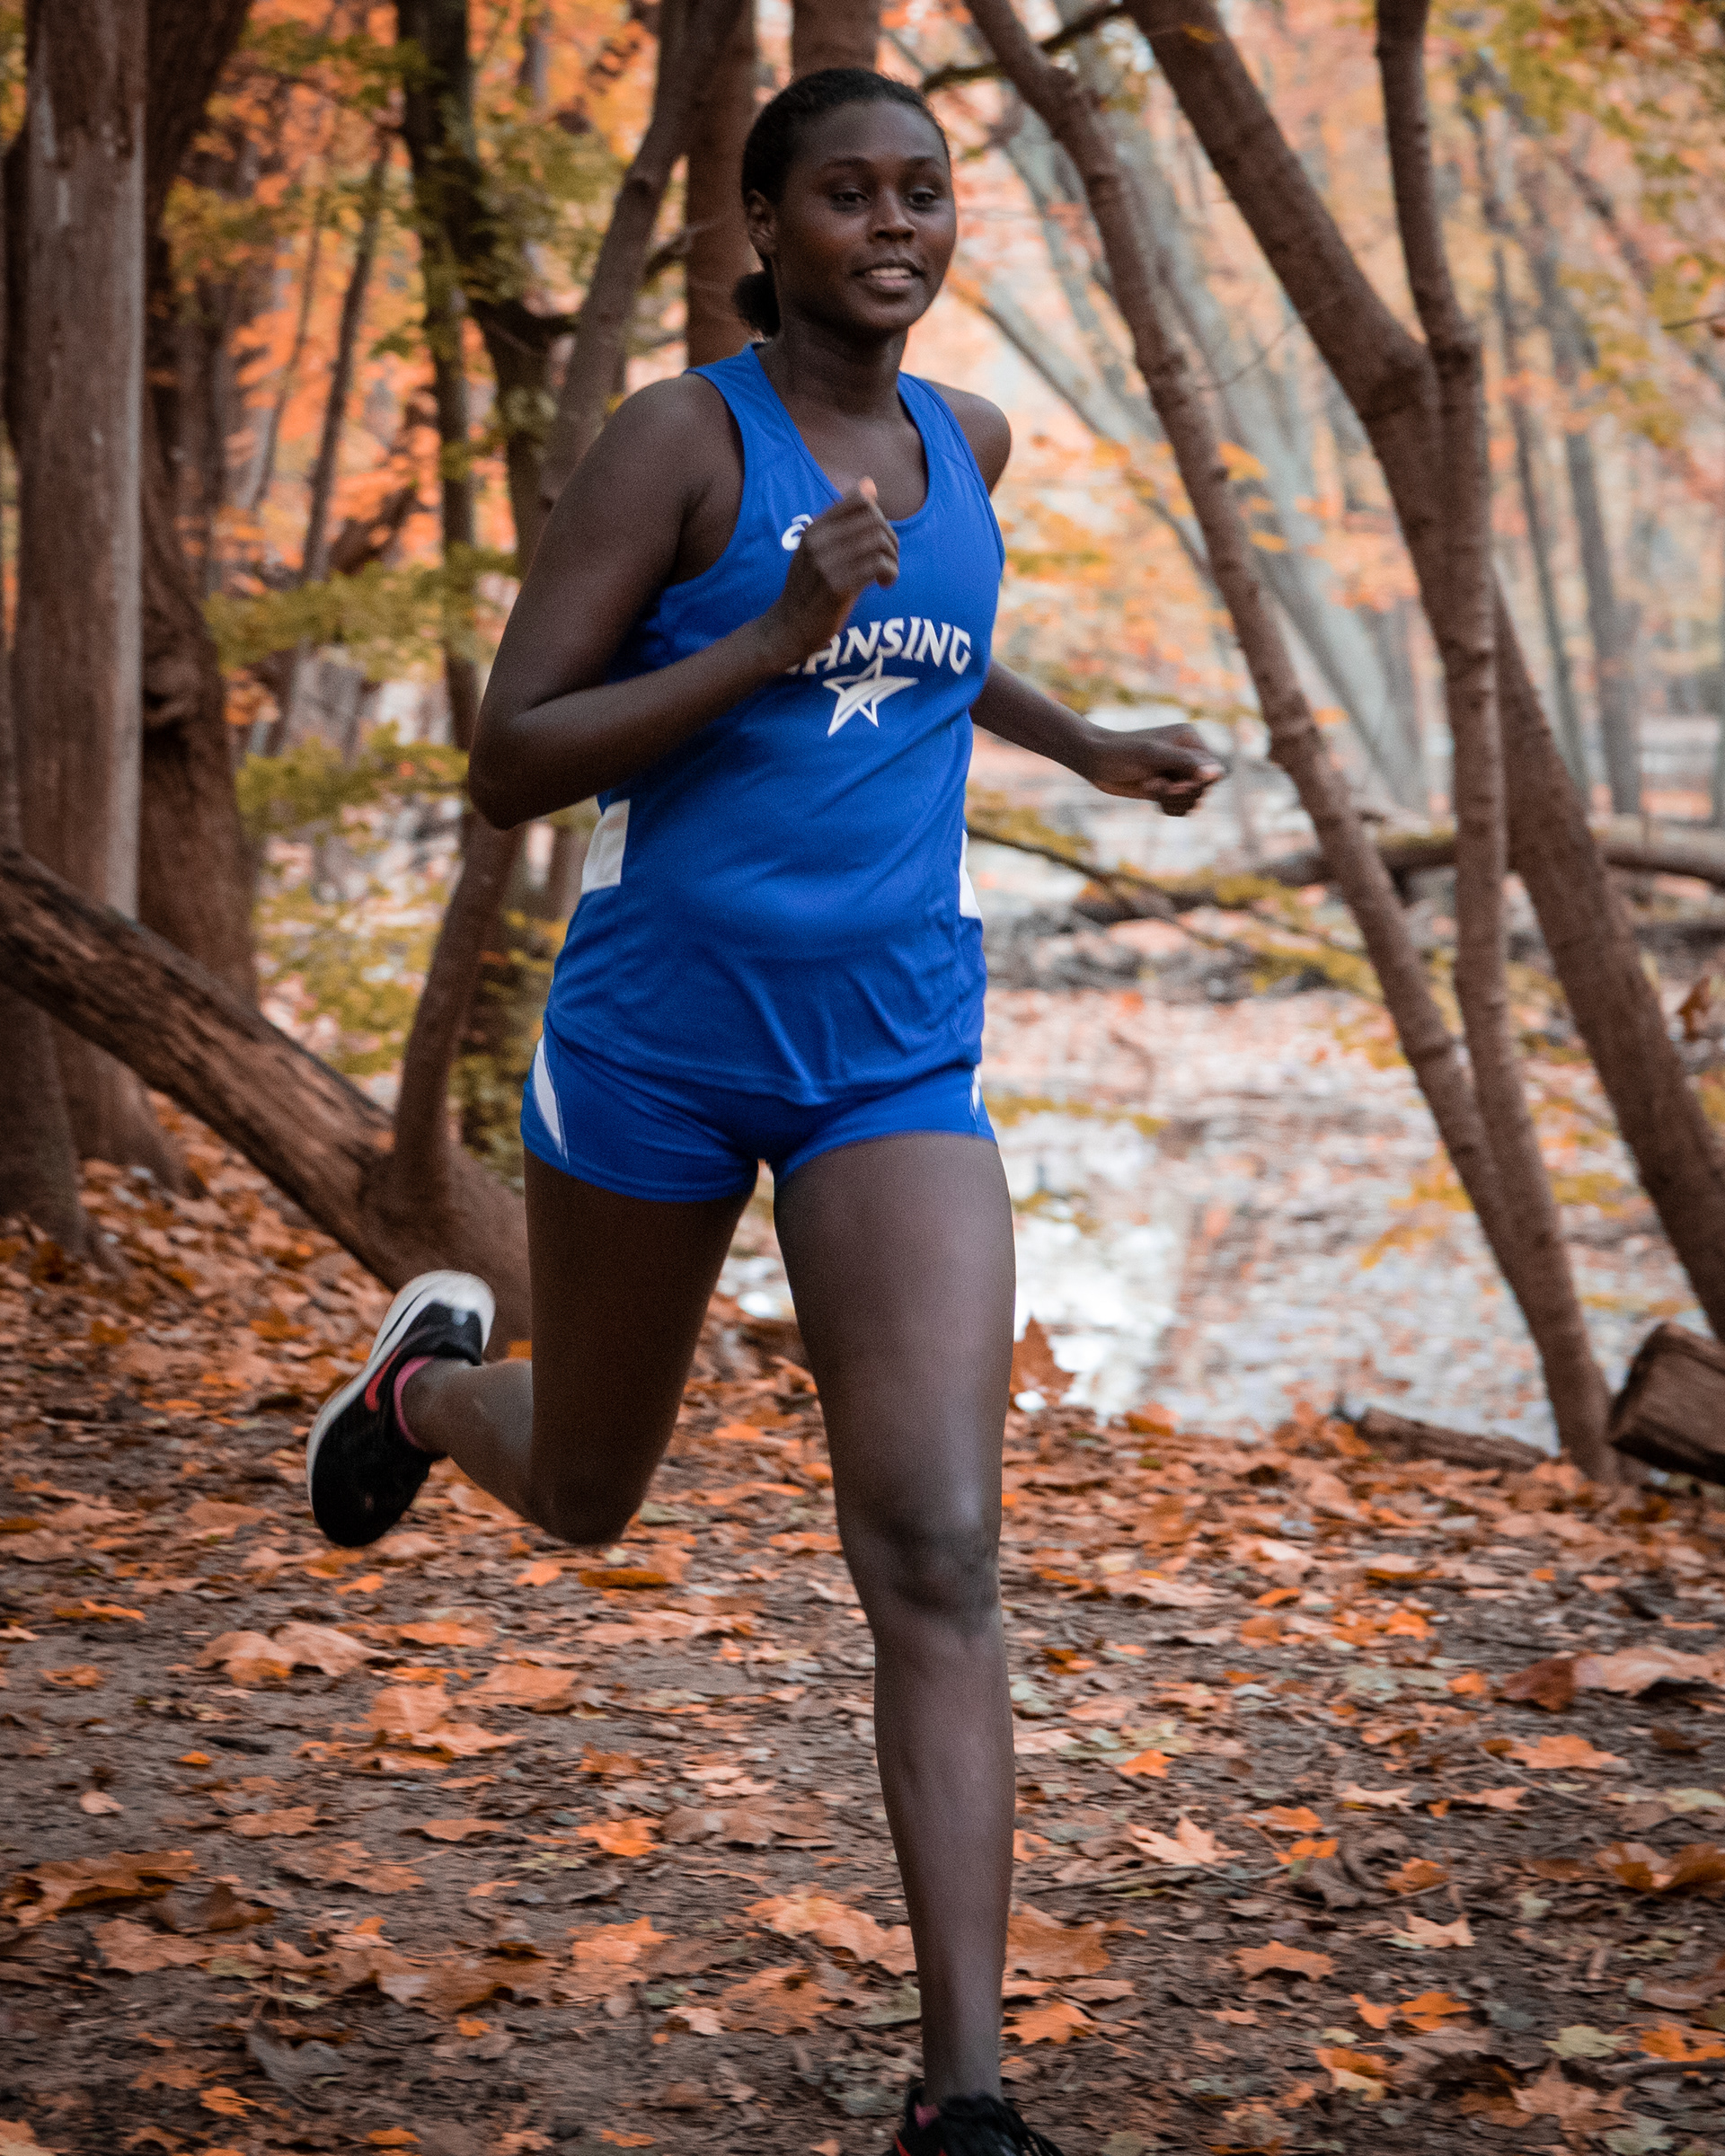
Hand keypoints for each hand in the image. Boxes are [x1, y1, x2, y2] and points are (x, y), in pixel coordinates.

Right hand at [761, 478, 898, 668]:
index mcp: (814, 528)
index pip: (859, 501)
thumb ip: (843, 518)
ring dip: (893, 558)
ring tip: (887, 573)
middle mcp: (818, 541)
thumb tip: (869, 483)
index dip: (880, 517)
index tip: (878, 538)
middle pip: (875, 521)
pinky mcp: (837, 587)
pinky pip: (878, 566)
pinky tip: (884, 584)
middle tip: (889, 559)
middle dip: (891, 539)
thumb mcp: (818, 547)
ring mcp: (826, 564)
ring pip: (879, 542)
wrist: (789, 627)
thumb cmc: (810, 588)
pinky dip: (890, 573)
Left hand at [1083, 722, 1224, 817]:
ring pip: (1194, 800)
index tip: (1174, 784)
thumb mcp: (1153, 755)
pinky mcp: (1167, 789)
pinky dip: (1170, 808)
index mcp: (1190, 740)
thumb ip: (1186, 762)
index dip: (1197, 782)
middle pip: (1205, 788)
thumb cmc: (1121, 752)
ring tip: (1150, 788)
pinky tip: (1153, 799)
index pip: (1214, 770)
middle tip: (1154, 785)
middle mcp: (1188, 756)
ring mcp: (1177, 773)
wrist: (1094, 761)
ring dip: (1173, 801)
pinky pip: (1182, 808)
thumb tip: (1217, 773)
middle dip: (1181, 792)